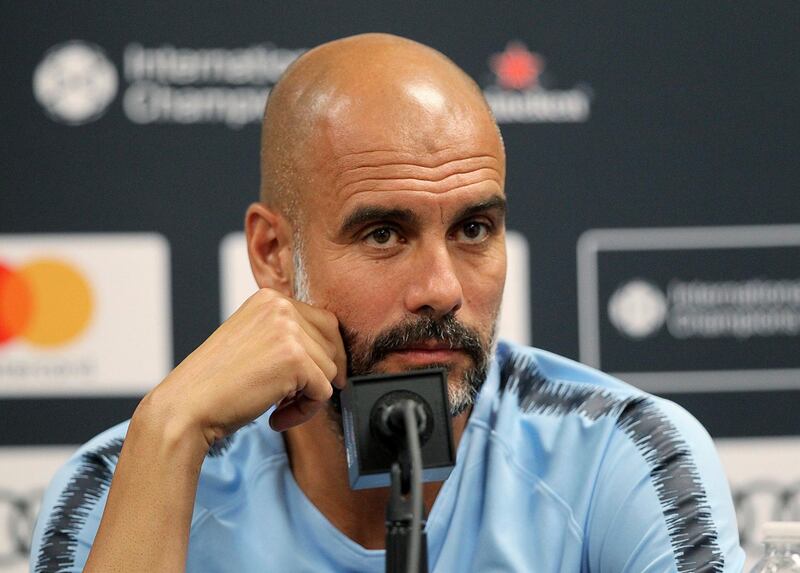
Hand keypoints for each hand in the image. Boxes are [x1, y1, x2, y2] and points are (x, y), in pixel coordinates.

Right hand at [142, 288, 346, 447]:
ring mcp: (288, 331)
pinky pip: (324, 392)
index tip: (310, 380)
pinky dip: (305, 412)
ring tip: (276, 409)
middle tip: (288, 400)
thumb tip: (335, 351)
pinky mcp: (294, 359)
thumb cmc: (216, 384)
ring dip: (308, 398)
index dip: (325, 355)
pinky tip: (275, 418)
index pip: (325, 322)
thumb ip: (286, 336)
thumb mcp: (253, 341)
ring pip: (330, 370)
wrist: (186, 407)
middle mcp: (280, 307)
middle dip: (319, 376)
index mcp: (269, 298)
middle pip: (333, 344)